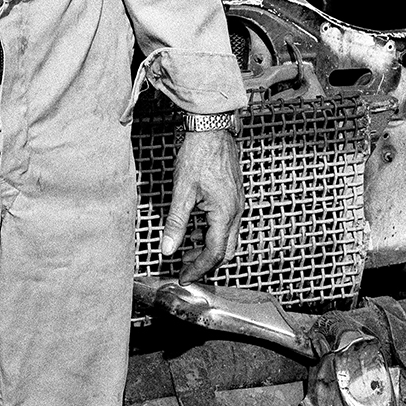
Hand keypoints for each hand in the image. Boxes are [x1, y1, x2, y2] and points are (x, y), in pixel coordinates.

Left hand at [160, 128, 243, 283]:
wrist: (212, 129)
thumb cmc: (198, 154)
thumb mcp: (182, 191)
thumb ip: (175, 223)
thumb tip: (168, 248)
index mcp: (224, 213)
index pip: (214, 253)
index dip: (198, 268)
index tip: (184, 277)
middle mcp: (236, 211)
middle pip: (227, 250)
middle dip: (206, 263)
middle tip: (186, 267)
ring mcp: (237, 203)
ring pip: (229, 237)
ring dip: (209, 247)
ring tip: (187, 247)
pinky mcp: (234, 196)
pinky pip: (228, 223)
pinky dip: (213, 232)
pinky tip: (196, 227)